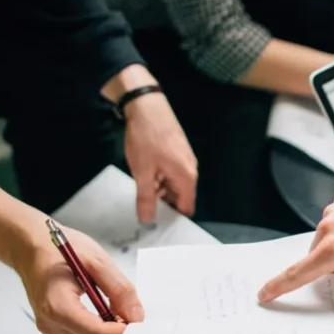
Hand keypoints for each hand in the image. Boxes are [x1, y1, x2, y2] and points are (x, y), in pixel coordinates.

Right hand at [13, 226, 144, 333]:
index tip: (138, 318)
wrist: (30, 249)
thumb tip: (137, 317)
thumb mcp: (97, 262)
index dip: (124, 331)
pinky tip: (105, 314)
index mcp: (59, 306)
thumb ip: (120, 290)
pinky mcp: (54, 330)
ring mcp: (50, 330)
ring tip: (116, 309)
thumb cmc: (59, 250)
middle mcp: (51, 324)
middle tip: (130, 311)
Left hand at [123, 93, 197, 222]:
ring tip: (142, 195)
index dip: (174, 220)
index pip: (187, 208)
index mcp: (186, 178)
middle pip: (181, 197)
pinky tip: (146, 177)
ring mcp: (185, 159)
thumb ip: (146, 198)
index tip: (158, 226)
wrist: (147, 106)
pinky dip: (161, 179)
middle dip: (166, 206)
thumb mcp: (143, 172)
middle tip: (145, 212)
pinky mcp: (178, 151)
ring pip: (176, 185)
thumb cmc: (147, 139)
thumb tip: (147, 221)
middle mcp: (190, 170)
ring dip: (161, 192)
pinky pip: (173, 173)